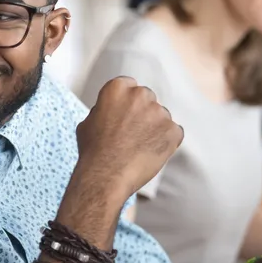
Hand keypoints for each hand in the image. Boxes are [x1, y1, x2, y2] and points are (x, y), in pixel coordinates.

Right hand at [75, 77, 183, 203]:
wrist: (106, 176)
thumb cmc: (93, 151)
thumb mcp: (88, 122)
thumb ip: (103, 110)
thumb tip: (110, 110)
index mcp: (117, 88)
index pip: (129, 86)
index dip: (126, 102)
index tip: (124, 113)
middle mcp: (140, 95)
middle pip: (147, 99)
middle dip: (142, 112)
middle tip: (132, 133)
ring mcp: (159, 112)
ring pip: (161, 116)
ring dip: (154, 128)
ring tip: (139, 147)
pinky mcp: (173, 131)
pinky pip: (174, 133)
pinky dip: (166, 142)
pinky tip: (151, 153)